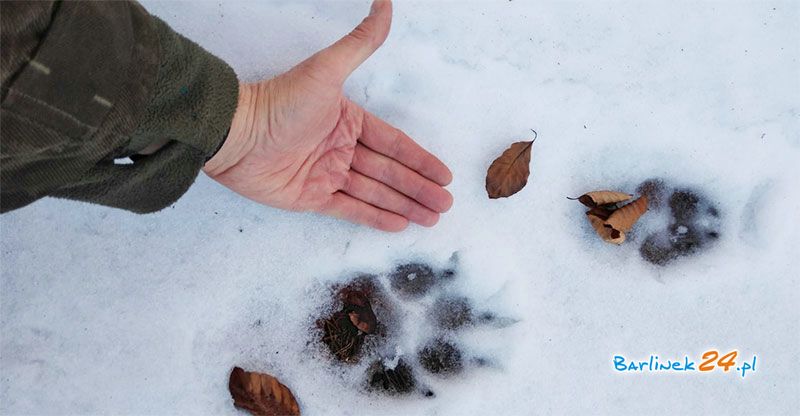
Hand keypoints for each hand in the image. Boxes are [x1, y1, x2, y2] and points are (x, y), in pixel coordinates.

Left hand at [203, 0, 451, 231]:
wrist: (235, 133)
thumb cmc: (279, 101)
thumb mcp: (327, 69)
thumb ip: (361, 43)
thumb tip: (386, 4)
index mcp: (348, 121)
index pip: (394, 144)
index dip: (420, 160)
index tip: (444, 175)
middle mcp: (341, 148)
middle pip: (389, 172)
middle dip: (419, 188)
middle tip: (444, 205)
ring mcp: (326, 174)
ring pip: (374, 192)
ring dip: (404, 204)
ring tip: (431, 218)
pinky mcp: (309, 197)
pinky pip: (349, 208)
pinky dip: (374, 216)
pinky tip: (398, 224)